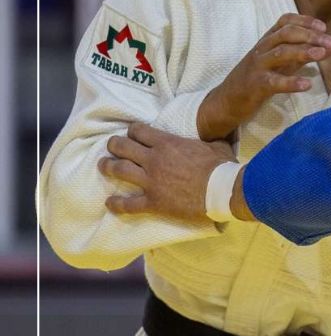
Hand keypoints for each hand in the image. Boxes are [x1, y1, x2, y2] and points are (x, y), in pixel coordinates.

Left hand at [99, 123, 236, 222]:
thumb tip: (215, 133)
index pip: (139, 131)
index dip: (133, 131)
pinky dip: (116, 203)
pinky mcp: (153, 202)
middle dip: (114, 145)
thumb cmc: (220, 166)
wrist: (221, 191)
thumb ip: (206, 139)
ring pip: (119, 170)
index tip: (132, 133)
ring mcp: (150, 181)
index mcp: (167, 143)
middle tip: (112, 146)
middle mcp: (153, 160)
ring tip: (103, 166)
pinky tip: (109, 202)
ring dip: (108, 167)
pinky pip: (128, 204)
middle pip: (123, 148)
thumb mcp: (215, 144)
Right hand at [197, 14, 330, 140]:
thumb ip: (306, 53)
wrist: (227, 100)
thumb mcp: (282, 63)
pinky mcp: (255, 85)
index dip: (304, 21)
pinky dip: (290, 82)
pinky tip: (306, 85)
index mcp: (268, 40)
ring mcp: (258, 66)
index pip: (285, 21)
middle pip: (286, 34)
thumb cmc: (259, 78)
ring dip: (303, 52)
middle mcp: (262, 49)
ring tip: (322, 54)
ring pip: (280, 53)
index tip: (323, 26)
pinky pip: (274, 82)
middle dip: (310, 36)